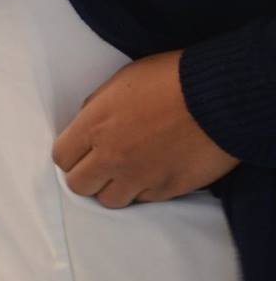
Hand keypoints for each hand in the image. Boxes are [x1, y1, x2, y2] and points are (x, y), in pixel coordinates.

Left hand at [52, 50, 240, 207]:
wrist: (220, 96)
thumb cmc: (171, 80)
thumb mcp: (121, 82)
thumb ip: (97, 108)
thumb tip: (88, 123)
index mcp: (94, 126)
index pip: (61, 158)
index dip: (70, 155)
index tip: (81, 152)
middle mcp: (111, 157)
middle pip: (79, 185)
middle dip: (87, 176)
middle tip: (102, 165)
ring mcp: (140, 176)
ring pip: (110, 200)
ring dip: (115, 187)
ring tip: (128, 171)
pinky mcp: (167, 189)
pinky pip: (144, 200)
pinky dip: (145, 190)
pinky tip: (154, 172)